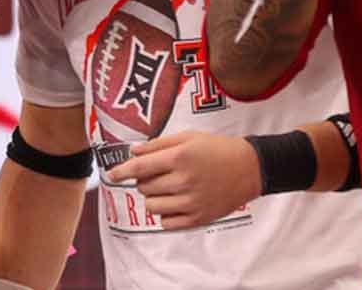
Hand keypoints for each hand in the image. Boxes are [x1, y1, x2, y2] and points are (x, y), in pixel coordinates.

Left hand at [105, 131, 260, 230]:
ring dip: (152, 197)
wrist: (250, 168)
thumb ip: (158, 144)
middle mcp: (183, 181)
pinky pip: (167, 223)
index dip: (121, 171)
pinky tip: (174, 202)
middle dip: (143, 181)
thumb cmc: (217, 148)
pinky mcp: (199, 218)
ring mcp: (191, 202)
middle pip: (143, 187)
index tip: (112, 174)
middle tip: (158, 174)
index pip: (139, 168)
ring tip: (166, 189)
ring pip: (152, 206)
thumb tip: (133, 152)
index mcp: (179, 158)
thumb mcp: (188, 137)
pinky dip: (165, 214)